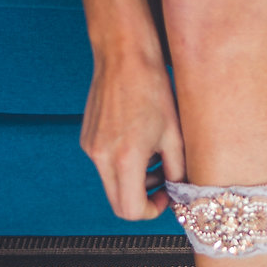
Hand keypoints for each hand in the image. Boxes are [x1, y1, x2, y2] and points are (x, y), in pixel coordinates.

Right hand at [80, 49, 185, 220]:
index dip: (152, 211)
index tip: (167, 197)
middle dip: (143, 199)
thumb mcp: (175, 135)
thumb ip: (177, 169)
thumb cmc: (153, 90)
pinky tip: (141, 143)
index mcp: (124, 159)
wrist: (124, 56)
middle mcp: (100, 157)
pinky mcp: (87, 138)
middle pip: (118, 202)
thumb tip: (179, 190)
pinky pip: (105, 165)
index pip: (130, 210)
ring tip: (157, 158)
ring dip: (134, 182)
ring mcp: (90, 148)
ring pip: (112, 184)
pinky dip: (124, 165)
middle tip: (164, 183)